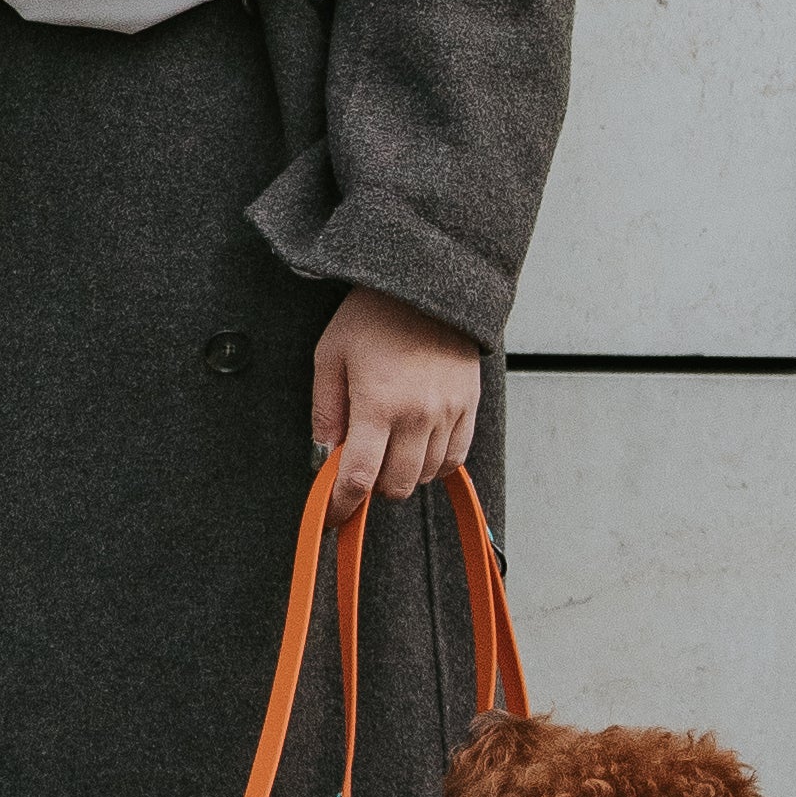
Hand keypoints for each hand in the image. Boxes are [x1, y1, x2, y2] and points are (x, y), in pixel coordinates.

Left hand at [311, 283, 481, 511]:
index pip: (359, 477)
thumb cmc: (372, 314)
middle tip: (361, 465)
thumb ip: (326, 410)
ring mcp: (448, 412)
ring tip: (388, 446)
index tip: (334, 515)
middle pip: (396, 486)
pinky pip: (455, 457)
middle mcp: (417, 415)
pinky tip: (418, 445)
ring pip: (426, 475)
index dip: (343, 505)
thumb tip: (326, 454)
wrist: (427, 281)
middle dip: (373, 487)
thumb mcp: (331, 354)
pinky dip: (435, 463)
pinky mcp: (469, 405)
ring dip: (403, 473)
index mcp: (377, 404)